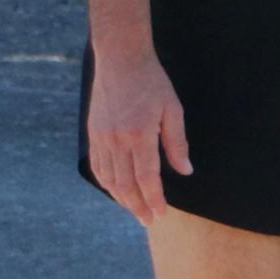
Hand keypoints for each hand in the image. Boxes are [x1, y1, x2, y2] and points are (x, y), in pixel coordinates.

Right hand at [86, 47, 192, 222]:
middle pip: (126, 184)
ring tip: (135, 210)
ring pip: (109, 179)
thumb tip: (185, 171)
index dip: (154, 199)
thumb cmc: (151, 81)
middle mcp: (117, 139)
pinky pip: (98, 166)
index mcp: (139, 134)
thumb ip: (177, 143)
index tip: (161, 214)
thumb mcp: (172, 109)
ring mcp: (102, 137)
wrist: (120, 58)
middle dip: (138, 206)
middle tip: (149, 220)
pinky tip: (116, 191)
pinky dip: (107, 183)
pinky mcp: (94, 133)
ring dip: (122, 199)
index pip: (147, 178)